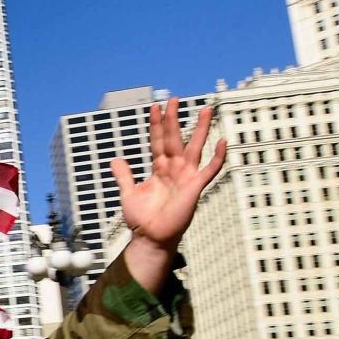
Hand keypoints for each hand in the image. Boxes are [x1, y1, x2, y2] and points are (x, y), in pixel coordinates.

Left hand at [112, 99, 225, 249]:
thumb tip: (116, 159)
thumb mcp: (129, 193)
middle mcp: (174, 169)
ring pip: (194, 147)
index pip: (158, 141)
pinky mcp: (194, 187)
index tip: (155, 106)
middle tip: (173, 99)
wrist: (150, 238)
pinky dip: (217, 158)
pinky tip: (222, 142)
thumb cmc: (142, 219)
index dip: (156, 125)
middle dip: (173, 119)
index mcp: (159, 169)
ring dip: (200, 129)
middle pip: (175, 138)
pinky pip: (209, 170)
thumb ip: (124, 176)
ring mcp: (186, 176)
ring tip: (205, 110)